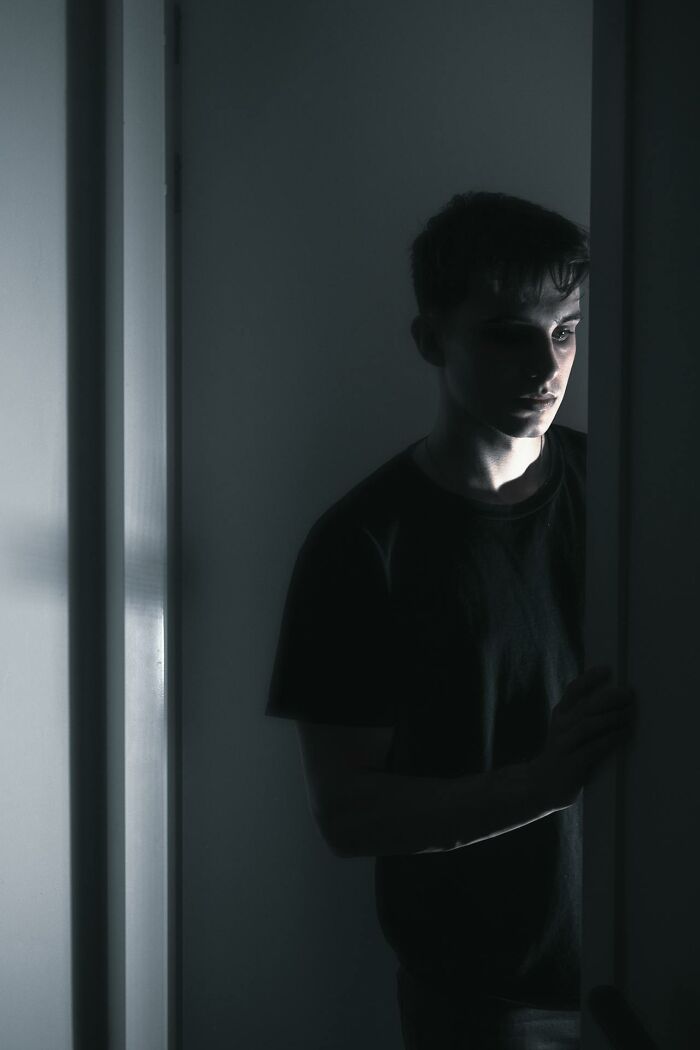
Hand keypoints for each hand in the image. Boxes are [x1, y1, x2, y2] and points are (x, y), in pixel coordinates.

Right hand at [530, 665, 635, 811]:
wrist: (539, 785)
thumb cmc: (562, 755)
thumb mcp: (566, 730)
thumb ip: (582, 716)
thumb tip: (615, 701)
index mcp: (560, 715)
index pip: (573, 690)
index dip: (589, 678)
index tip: (608, 670)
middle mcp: (560, 726)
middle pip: (586, 706)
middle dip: (610, 698)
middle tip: (629, 694)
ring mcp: (564, 744)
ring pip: (589, 724)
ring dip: (613, 717)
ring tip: (630, 714)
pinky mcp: (572, 763)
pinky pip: (594, 747)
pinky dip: (611, 739)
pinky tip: (625, 734)